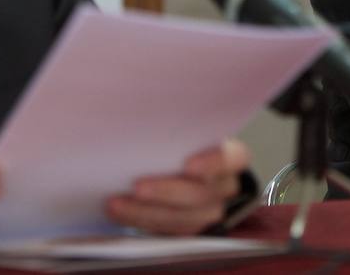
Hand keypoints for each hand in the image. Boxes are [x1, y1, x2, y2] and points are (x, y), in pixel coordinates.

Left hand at [106, 138, 251, 234]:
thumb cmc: (184, 143)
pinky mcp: (189, 228)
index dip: (212, 163)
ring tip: (117, 203)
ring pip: (183, 218)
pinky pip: (167, 230)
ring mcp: (209, 211)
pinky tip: (120, 211)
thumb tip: (143, 119)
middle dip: (167, 192)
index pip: (232, 158)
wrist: (184, 168)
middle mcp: (225, 186)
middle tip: (138, 187)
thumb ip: (177, 131)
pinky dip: (141, 221)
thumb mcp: (188, 132)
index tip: (189, 165)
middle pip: (201, 194)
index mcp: (232, 156)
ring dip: (146, 212)